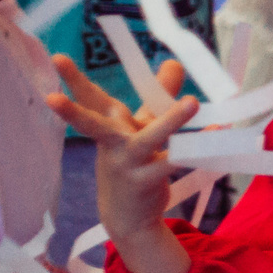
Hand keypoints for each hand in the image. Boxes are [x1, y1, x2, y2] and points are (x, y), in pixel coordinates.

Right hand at [46, 53, 199, 272]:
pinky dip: (199, 147)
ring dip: (170, 121)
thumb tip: (174, 62)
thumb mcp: (142, 126)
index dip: (73, 79)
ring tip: (191, 102)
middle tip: (54, 98)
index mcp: (108, 127)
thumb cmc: (133, 162)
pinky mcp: (147, 180)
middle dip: (74, 109)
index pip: (90, 99)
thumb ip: (158, 95)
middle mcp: (112, 143)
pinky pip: (176, 161)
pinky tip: (218, 133)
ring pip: (147, 138)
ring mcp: (127, 163)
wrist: (127, 215)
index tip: (56, 57)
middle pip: (94, 122)